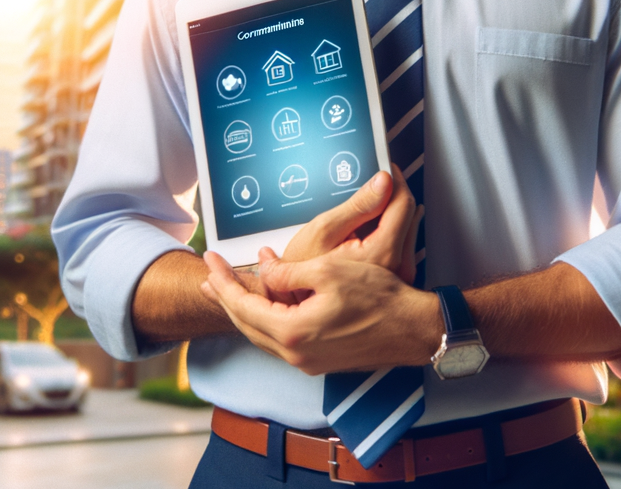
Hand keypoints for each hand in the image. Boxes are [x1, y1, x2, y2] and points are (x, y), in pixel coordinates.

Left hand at [202, 251, 441, 374]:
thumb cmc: (378, 297)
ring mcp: (308, 360)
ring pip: (262, 333)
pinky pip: (281, 338)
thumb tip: (265, 270)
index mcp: (292, 332)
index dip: (223, 280)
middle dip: (224, 297)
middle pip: (246, 324)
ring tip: (228, 288)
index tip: (211, 259)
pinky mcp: (320, 358)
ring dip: (244, 308)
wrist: (412, 328)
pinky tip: (268, 301)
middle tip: (208, 275)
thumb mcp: (328, 271)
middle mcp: (295, 354)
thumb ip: (287, 273)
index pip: (243, 306)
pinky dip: (267, 317)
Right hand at [281, 166, 421, 281]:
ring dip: (387, 209)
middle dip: (391, 193)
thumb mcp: (324, 230)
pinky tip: (365, 226)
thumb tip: (383, 181)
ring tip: (364, 205)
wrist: (297, 298)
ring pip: (403, 226)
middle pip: (406, 214)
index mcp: (382, 252)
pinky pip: (397, 241)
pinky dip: (384, 227)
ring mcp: (396, 272)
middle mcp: (396, 265)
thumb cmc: (304, 269)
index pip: (403, 204)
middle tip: (371, 182)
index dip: (394, 179)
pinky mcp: (392, 274)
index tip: (384, 167)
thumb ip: (357, 205)